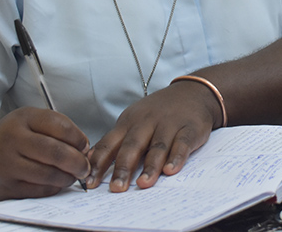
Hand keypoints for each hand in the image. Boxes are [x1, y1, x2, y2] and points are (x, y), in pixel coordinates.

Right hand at [0, 106, 90, 199]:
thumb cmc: (12, 135)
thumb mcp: (30, 120)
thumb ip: (57, 128)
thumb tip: (83, 149)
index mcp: (24, 118)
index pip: (59, 126)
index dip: (78, 138)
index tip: (84, 146)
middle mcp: (13, 140)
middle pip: (55, 153)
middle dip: (77, 162)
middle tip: (85, 167)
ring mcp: (7, 165)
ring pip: (48, 174)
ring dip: (67, 177)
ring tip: (73, 175)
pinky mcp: (5, 187)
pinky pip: (38, 190)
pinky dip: (53, 187)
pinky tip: (57, 182)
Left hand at [86, 81, 221, 191]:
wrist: (192, 92)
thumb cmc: (157, 112)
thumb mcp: (132, 121)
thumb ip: (115, 142)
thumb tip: (89, 163)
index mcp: (128, 122)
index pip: (109, 144)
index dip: (99, 164)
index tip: (90, 183)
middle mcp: (146, 122)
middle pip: (132, 146)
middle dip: (123, 168)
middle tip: (116, 188)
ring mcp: (169, 124)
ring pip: (157, 147)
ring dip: (150, 166)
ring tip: (143, 184)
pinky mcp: (189, 128)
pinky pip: (182, 144)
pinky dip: (176, 157)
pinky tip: (171, 170)